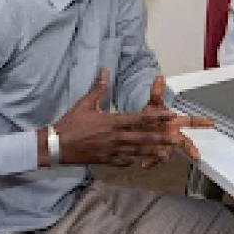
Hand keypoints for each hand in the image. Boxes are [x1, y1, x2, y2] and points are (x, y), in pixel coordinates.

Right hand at [49, 70, 211, 168]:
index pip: (139, 118)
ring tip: (167, 154)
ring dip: (153, 152)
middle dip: (161, 138)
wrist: (56, 145)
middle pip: (143, 137)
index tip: (170, 116)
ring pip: (137, 152)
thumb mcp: (85, 104)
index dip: (157, 117)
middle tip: (177, 139)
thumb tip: (104, 70)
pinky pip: (124, 162)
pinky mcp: (106, 160)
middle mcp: (115, 137)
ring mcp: (111, 150)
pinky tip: (142, 162)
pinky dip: (133, 161)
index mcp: (112, 121)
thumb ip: (99, 88)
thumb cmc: (71, 123)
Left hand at [139, 75, 213, 165]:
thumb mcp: (153, 104)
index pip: (191, 122)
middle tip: (196, 155)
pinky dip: (151, 162)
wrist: (139, 128)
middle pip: (185, 142)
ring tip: (164, 157)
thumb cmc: (151, 117)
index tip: (212, 123)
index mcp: (175, 123)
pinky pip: (155, 159)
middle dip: (191, 148)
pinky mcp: (155, 153)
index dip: (202, 122)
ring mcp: (166, 145)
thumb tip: (159, 77)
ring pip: (170, 152)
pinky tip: (145, 165)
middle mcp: (174, 135)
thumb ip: (157, 92)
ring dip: (167, 154)